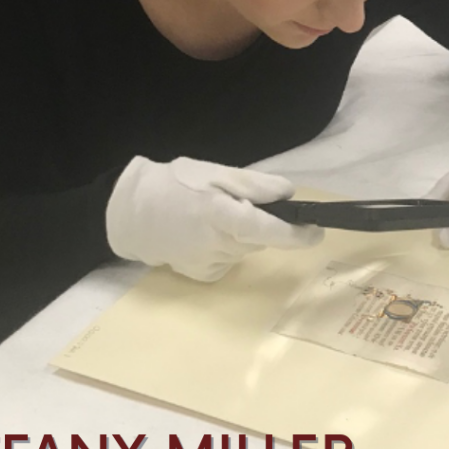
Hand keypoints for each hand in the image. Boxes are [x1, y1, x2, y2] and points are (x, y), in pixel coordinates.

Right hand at [106, 156, 323, 280]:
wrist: (131, 213)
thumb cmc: (176, 185)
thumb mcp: (215, 173)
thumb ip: (254, 184)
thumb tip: (289, 194)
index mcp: (221, 214)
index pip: (267, 230)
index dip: (296, 235)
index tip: (316, 232)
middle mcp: (217, 244)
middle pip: (259, 239)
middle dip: (260, 225)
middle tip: (236, 204)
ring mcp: (210, 263)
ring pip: (246, 250)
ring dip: (241, 235)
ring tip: (213, 217)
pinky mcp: (203, 276)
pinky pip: (230, 261)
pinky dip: (226, 249)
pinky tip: (204, 236)